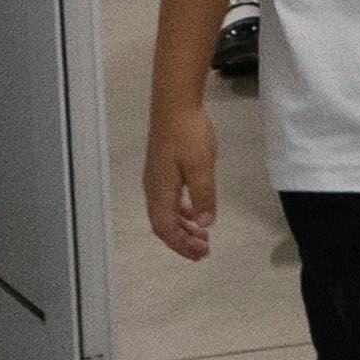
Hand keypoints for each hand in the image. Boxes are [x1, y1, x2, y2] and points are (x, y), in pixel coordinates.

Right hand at [143, 105, 217, 262]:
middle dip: (183, 240)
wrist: (175, 104)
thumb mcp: (201, 168)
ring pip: (167, 213)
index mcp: (160, 192)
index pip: (166, 229)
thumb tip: (206, 223)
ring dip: (183, 227)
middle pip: (164, 224)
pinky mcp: (162, 169)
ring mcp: (156, 178)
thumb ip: (204, 197)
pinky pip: (170, 199)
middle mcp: (154, 188)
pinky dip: (182, 211)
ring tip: (202, 235)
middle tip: (204, 250)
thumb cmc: (188, 134)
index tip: (198, 254)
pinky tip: (195, 211)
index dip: (181, 245)